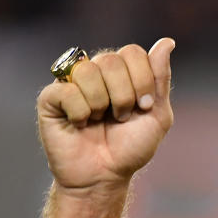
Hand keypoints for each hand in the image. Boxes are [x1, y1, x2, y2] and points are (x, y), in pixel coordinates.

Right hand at [36, 38, 175, 192]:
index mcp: (121, 73)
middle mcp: (95, 72)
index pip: (133, 52)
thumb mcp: (156, 114)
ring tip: (99, 120)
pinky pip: (67, 91)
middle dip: (124, 95)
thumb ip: (159, 78)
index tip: (144, 107)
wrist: (105, 176)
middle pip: (111, 60)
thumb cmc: (130, 148)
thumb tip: (167, 41)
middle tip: (121, 117)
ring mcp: (71, 83)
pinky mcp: (50, 98)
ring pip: (88, 71)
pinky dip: (80, 113)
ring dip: (101, 104)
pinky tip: (79, 124)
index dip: (142, 80)